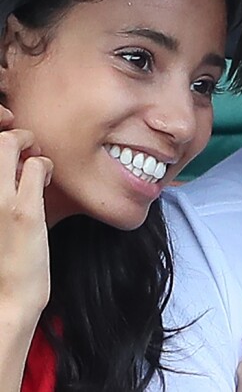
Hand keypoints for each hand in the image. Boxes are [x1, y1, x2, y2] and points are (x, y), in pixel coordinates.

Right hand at [0, 106, 52, 319]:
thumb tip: (11, 164)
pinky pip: (37, 165)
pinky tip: (45, 181)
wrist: (3, 301)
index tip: (7, 142)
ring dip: (29, 144)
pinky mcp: (23, 210)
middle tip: (26, 149)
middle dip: (13, 133)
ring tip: (35, 163)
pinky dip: (45, 166)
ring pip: (9, 142)